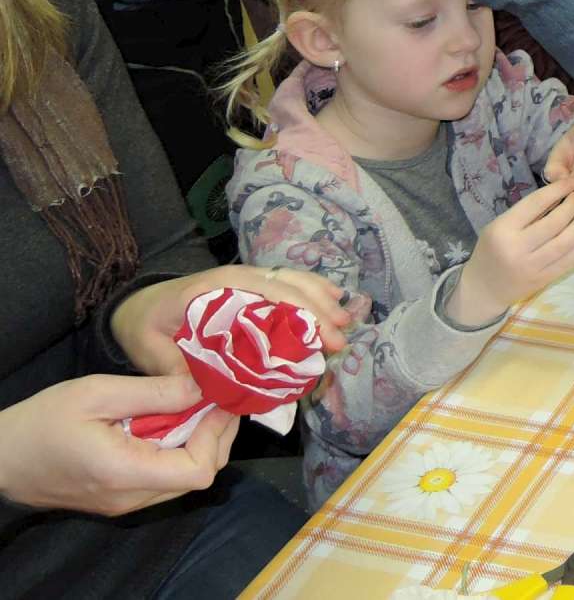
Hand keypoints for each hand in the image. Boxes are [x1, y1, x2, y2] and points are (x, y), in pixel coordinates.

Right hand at [0, 374, 238, 514]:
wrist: (0, 458)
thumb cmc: (43, 422)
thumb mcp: (97, 393)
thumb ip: (154, 393)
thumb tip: (202, 388)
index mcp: (124, 473)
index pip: (198, 470)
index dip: (217, 435)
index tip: (218, 400)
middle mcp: (130, 498)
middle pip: (198, 475)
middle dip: (215, 435)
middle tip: (214, 396)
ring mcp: (124, 503)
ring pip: (183, 479)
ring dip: (198, 442)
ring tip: (194, 404)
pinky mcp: (118, 498)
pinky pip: (162, 479)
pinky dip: (177, 451)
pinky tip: (170, 422)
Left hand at [112, 265, 352, 376]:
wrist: (135, 306)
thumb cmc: (144, 326)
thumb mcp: (149, 349)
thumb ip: (175, 367)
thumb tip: (208, 390)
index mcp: (216, 289)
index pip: (267, 294)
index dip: (299, 314)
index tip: (322, 337)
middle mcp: (237, 278)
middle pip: (287, 287)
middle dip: (318, 312)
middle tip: (340, 340)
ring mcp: (245, 280)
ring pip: (292, 281)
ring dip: (321, 299)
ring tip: (344, 321)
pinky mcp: (249, 287)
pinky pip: (286, 282)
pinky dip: (311, 290)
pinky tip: (332, 299)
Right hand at [449, 180, 573, 324]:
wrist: (484, 288)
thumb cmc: (491, 250)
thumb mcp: (499, 225)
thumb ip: (526, 213)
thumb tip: (559, 195)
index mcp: (503, 229)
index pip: (535, 203)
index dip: (557, 190)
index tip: (570, 182)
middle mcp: (517, 248)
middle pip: (554, 223)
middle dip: (572, 206)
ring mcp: (531, 266)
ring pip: (565, 242)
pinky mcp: (542, 280)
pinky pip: (567, 260)